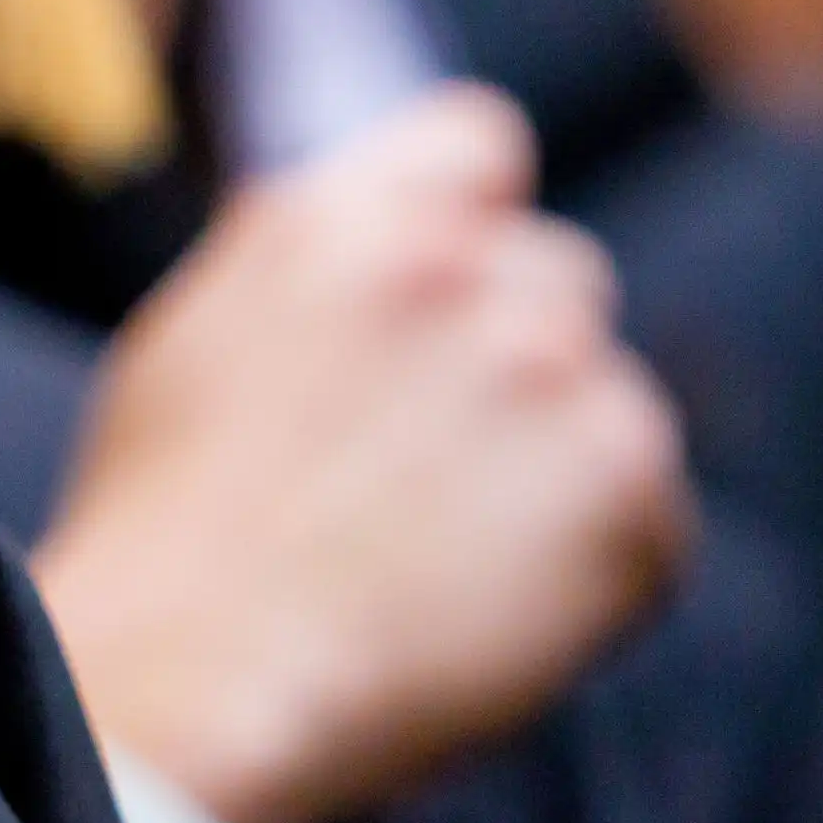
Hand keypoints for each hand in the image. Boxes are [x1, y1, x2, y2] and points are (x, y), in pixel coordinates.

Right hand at [32, 85, 693, 822]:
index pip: (482, 141)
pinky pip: (652, 522)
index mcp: (346, 215)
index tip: (455, 300)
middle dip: (520, 364)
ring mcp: (553, 366)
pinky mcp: (629, 481)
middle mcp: (463, 265)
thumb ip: (312, 267)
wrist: (200, 681)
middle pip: (559, 279)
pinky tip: (495, 626)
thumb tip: (385, 248)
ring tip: (451, 571)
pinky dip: (600, 579)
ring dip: (563, 471)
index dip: (477, 221)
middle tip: (437, 479)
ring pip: (613, 401)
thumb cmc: (170, 537)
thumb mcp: (201, 337)